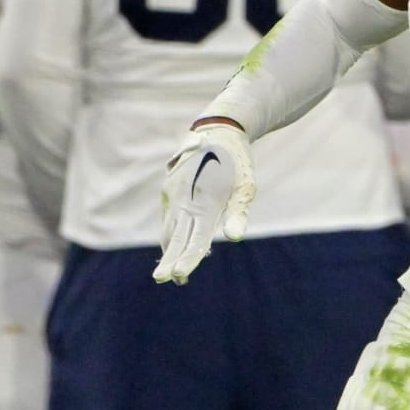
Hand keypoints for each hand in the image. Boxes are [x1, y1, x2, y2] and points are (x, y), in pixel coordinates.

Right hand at [153, 120, 255, 283]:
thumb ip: (238, 212)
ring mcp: (173, 193)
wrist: (219, 131)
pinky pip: (168, 216)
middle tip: (163, 279)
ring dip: (171, 249)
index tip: (179, 275)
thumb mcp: (246, 186)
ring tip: (175, 273)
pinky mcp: (169, 189)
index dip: (188, 258)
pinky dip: (172, 233)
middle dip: (169, 260)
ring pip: (168, 228)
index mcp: (206, 199)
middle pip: (175, 236)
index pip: (196, 237)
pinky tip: (179, 245)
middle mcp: (185, 197)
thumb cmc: (237, 162)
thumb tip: (234, 238)